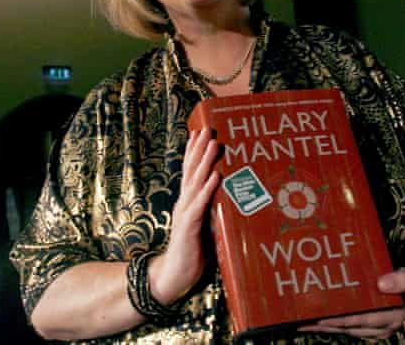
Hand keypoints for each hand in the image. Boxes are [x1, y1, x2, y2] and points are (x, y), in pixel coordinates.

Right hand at [148, 128, 220, 304]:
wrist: (174, 276)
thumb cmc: (192, 254)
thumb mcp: (206, 228)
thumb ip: (214, 213)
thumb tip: (231, 201)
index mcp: (188, 202)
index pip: (190, 172)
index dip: (194, 152)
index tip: (199, 132)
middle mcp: (185, 203)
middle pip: (191, 170)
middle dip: (199, 148)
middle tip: (207, 128)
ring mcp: (186, 213)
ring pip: (196, 182)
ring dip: (205, 162)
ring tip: (213, 143)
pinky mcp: (189, 226)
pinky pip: (200, 204)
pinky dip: (208, 188)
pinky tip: (215, 175)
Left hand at [297, 267, 404, 339]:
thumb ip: (399, 280)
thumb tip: (382, 285)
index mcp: (392, 318)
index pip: (361, 321)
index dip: (341, 321)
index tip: (321, 319)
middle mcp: (382, 328)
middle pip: (349, 328)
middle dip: (325, 327)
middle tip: (303, 324)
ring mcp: (375, 329)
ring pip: (346, 330)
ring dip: (325, 328)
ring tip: (303, 325)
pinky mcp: (369, 326)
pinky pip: (348, 326)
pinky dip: (333, 325)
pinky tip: (316, 321)